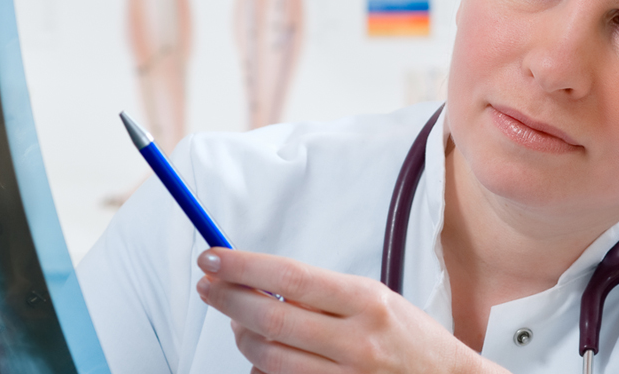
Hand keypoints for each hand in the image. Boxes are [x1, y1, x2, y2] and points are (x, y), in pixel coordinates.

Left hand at [196, 248, 506, 373]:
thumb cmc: (410, 337)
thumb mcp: (376, 298)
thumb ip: (321, 292)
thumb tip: (259, 279)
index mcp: (367, 300)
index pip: (289, 276)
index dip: (242, 266)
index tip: (213, 257)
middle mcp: (356, 340)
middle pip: (270, 317)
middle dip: (228, 299)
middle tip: (208, 286)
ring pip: (267, 356)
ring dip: (241, 336)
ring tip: (237, 322)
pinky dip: (261, 366)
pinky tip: (261, 353)